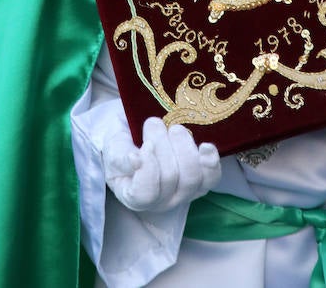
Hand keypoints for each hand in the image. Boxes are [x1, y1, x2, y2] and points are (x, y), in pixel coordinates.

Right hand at [103, 116, 220, 212]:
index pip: (145, 194)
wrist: (138, 135)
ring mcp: (184, 193)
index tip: (146, 144)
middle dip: (164, 145)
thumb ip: (120, 154)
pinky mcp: (202, 182)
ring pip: (192, 176)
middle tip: (154, 123)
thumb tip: (135, 159)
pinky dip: (210, 161)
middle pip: (171, 179)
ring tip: (173, 128)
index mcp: (134, 196)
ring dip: (184, 147)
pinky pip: (212, 177)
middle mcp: (161, 201)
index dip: (148, 169)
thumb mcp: (113, 146)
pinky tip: (205, 147)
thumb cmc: (123, 143)